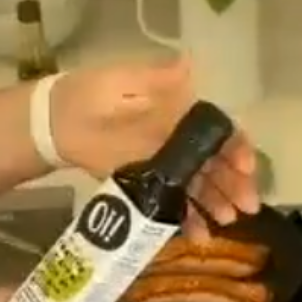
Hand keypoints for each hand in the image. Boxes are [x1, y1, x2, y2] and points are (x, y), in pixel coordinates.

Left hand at [50, 52, 259, 238]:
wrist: (55, 121)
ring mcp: (162, 164)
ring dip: (215, 203)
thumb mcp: (122, 79)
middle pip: (213, 163)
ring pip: (197, 185)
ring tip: (226, 222)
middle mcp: (177, 139)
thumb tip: (188, 66)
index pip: (217, 130)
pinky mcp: (144, 184)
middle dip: (233, 184)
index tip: (245, 167)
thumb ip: (155, 78)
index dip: (235, 147)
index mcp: (179, 111)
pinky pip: (170, 202)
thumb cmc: (91, 93)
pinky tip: (198, 235)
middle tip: (246, 207)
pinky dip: (186, 218)